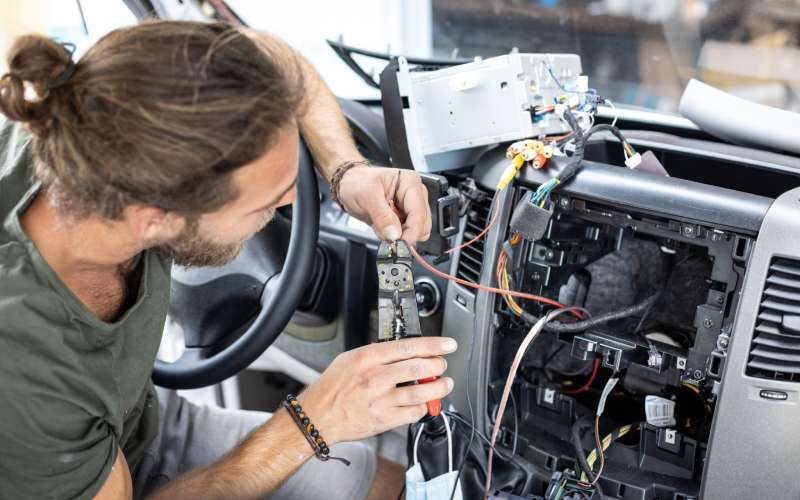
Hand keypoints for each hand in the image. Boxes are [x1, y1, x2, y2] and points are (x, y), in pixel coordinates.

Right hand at [298, 337, 456, 444]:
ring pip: (420, 392)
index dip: (433, 345)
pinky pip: (413, 413)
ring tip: (444, 384)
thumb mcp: (349, 359)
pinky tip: (424, 403)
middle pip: (418, 368)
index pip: (407, 347)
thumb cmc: (332, 387)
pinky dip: (424, 407)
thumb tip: (401, 349)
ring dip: (438, 387)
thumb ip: (375, 353)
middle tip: (442, 365)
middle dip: (437, 365)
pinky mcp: (384, 420)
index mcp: (367, 358)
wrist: (317, 417)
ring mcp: (381, 400)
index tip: (447, 345)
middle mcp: (376, 378)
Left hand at [337, 165, 430, 242]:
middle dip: (405, 234)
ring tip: (382, 226)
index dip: (412, 231)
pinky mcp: (405, 218)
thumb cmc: (357, 183)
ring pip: (416, 232)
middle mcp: (415, 195)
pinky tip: (384, 227)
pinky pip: (407, 234)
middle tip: (387, 235)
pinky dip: (395, 236)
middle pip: (422, 225)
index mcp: (410, 183)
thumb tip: (394, 234)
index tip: (400, 243)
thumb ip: (382, 216)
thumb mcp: (366, 196)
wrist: (349, 185)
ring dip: (400, 236)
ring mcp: (411, 207)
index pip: (419, 212)